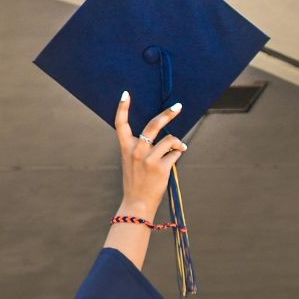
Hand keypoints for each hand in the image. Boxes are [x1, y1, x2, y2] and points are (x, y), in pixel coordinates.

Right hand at [113, 92, 187, 216]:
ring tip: (178, 148)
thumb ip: (143, 147)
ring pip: (170, 139)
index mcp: (126, 148)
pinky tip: (174, 160)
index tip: (126, 94)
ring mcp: (148, 159)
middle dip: (168, 114)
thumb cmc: (136, 181)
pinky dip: (178, 154)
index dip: (122, 108)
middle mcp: (136, 150)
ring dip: (177, 143)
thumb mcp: (131, 162)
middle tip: (178, 106)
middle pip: (153, 125)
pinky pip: (176, 152)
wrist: (137, 203)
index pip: (120, 124)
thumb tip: (168, 137)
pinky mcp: (161, 167)